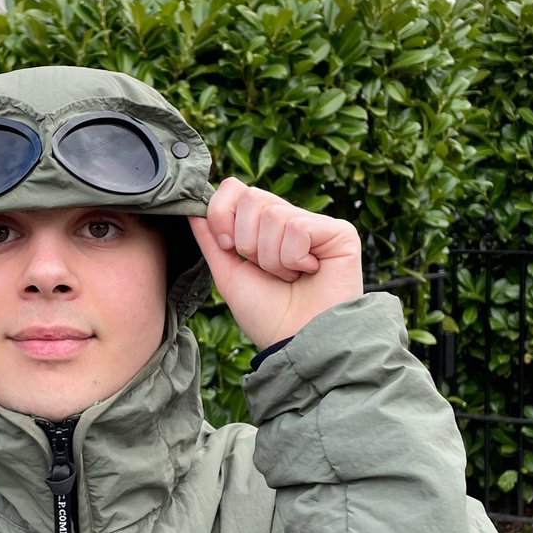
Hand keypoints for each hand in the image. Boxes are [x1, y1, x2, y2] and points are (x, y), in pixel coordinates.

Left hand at [189, 178, 362, 348]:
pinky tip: (309, 272)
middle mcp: (290, 220)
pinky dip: (293, 258)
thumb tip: (192, 208)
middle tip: (264, 269)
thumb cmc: (266, 315)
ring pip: (273, 214)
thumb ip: (210, 239)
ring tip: (288, 276)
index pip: (236, 189)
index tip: (228, 246)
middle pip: (251, 197)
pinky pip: (297, 227)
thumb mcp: (228, 274)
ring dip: (271, 257)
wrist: (296, 343)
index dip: (222, 213)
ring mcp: (316, 225)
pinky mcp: (340, 232)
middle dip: (247, 242)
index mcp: (264, 228)